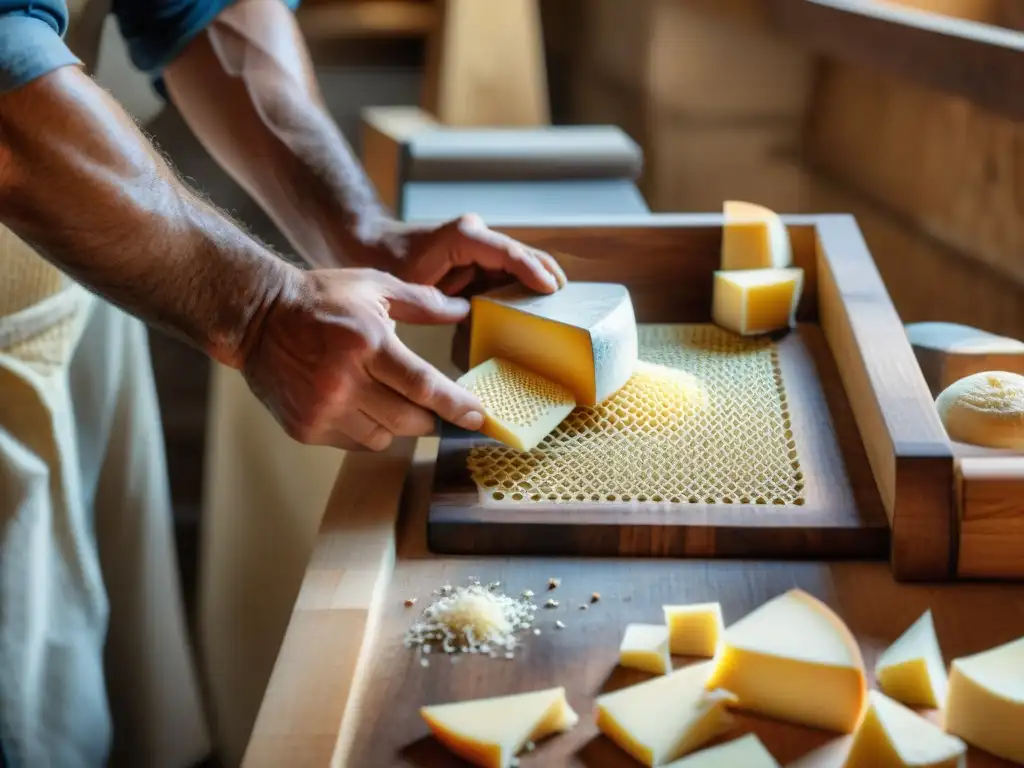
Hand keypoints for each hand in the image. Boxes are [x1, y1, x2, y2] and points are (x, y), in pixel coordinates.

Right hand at [242, 267, 485, 450]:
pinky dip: (365, 430)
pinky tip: (357, 405)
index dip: (455, 405)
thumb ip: (423, 301)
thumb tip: (464, 308)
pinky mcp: (306, 428)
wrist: (255, 318)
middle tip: (434, 408)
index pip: (422, 385)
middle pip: (408, 420)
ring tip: (386, 398)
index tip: (478, 418)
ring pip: (383, 438)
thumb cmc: (320, 298)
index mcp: (367, 344)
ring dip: (396, 425)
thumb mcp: (374, 287)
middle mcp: (345, 381)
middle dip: (430, 419)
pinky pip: (354, 443)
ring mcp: (323, 409)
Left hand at [371, 213, 567, 296]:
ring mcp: (478, 244)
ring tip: (558, 306)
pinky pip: (505, 271)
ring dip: (536, 282)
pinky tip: (533, 306)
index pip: (507, 252)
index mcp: (463, 235)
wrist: (371, 245)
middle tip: (568, 300)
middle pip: (521, 254)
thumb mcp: (410, 285)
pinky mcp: (477, 258)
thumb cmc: (387, 264)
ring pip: (518, 262)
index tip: (551, 289)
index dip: (531, 270)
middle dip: (545, 274)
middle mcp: (476, 233)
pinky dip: (520, 287)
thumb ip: (440, 302)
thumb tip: (473, 320)